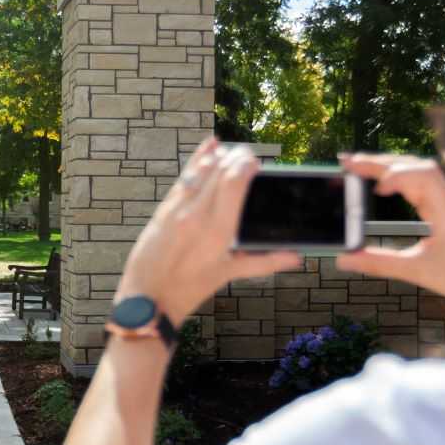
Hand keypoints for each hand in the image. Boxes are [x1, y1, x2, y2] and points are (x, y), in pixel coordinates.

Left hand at [114, 138, 302, 322]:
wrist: (148, 296)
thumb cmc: (189, 288)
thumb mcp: (228, 274)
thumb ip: (264, 262)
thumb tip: (296, 258)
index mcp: (217, 230)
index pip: (234, 183)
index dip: (245, 166)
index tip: (255, 162)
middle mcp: (197, 215)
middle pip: (219, 172)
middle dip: (235, 158)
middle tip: (247, 155)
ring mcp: (177, 209)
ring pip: (200, 171)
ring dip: (216, 157)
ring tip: (230, 150)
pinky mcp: (163, 209)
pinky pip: (183, 177)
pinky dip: (196, 160)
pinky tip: (208, 147)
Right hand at [337, 153, 444, 315]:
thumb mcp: (419, 272)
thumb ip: (380, 263)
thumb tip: (344, 259)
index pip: (424, 174)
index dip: (398, 175)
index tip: (377, 190)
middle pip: (415, 164)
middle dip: (380, 162)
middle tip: (347, 163)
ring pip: (420, 169)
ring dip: (389, 166)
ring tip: (358, 167)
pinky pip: (425, 179)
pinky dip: (401, 175)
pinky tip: (383, 179)